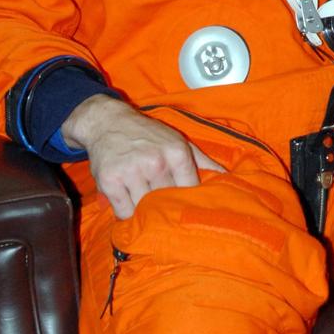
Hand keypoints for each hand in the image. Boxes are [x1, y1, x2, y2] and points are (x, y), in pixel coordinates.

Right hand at [61, 94, 223, 217]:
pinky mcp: (110, 181)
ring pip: (145, 209)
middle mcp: (155, 162)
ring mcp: (131, 172)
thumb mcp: (177, 141)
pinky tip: (127, 201)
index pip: (189, 190)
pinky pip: (123, 211)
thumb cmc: (147, 134)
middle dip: (165, 207)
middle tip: (162, 208)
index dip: (187, 201)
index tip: (184, 207)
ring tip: (143, 202)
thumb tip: (226, 177)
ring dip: (144, 211)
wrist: (108, 122)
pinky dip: (126, 212)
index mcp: (176, 153)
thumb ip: (202, 160)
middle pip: (167, 202)